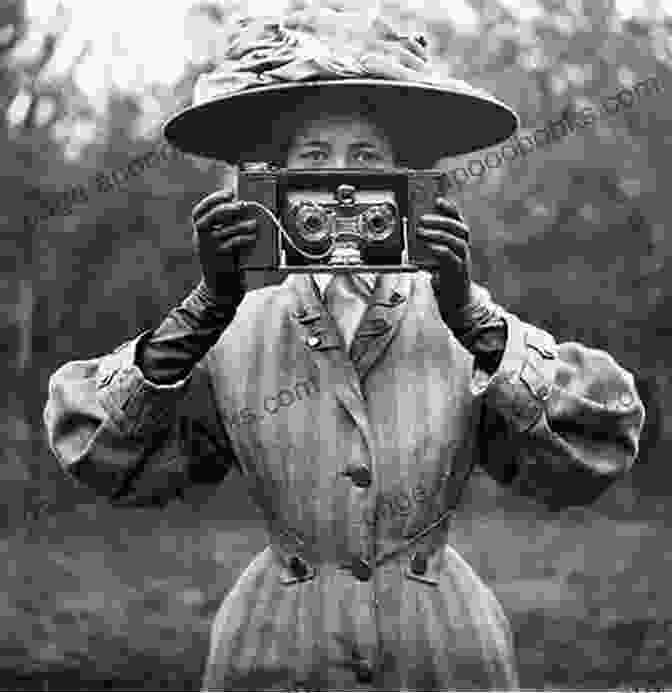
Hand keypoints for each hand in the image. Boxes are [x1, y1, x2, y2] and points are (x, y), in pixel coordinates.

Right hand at [191, 189, 258, 300]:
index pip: (199, 211)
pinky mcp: (217, 260)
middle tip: (242, 205)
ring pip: (221, 232)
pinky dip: (241, 239)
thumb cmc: (225, 265)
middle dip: (225, 208)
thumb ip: (228, 230)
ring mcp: (207, 250)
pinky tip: (251, 238)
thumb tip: (245, 212)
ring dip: (240, 226)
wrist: (220, 292)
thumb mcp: (223, 245)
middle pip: (207, 218)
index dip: (212, 199)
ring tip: (253, 224)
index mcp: (201, 234)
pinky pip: (229, 245)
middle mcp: (200, 240)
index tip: (229, 192)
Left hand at [417, 197, 471, 325]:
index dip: (450, 209)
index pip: (458, 221)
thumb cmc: (444, 277)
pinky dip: (441, 250)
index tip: (438, 200)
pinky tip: (430, 247)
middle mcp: (464, 250)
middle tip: (422, 219)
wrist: (456, 301)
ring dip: (438, 234)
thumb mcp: (436, 258)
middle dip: (442, 220)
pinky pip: (452, 258)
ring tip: (421, 232)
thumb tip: (415, 233)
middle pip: (460, 228)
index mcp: (459, 243)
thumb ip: (430, 245)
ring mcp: (464, 261)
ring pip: (457, 242)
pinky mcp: (459, 273)